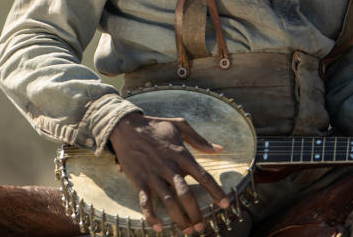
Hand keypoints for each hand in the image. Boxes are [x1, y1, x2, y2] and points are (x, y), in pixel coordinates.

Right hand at [108, 112, 230, 233]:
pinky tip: (159, 227)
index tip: (225, 204)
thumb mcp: (180, 126)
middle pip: (186, 195)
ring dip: (179, 219)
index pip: (203, 176)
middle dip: (196, 213)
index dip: (216, 191)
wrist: (126, 127)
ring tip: (188, 231)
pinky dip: (151, 216)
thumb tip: (219, 149)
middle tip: (202, 227)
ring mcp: (154, 175)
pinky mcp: (139, 180)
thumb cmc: (155, 126)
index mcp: (182, 155)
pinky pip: (145, 202)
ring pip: (168, 202)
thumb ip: (200, 140)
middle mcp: (170, 167)